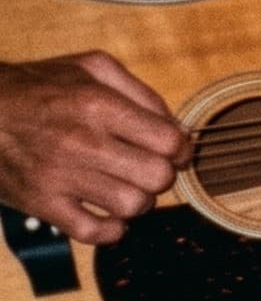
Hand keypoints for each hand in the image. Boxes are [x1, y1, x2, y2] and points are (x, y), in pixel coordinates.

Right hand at [0, 52, 187, 243]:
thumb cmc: (38, 87)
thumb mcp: (92, 67)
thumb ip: (141, 92)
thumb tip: (175, 126)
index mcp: (98, 105)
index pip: (169, 142)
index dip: (182, 149)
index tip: (175, 151)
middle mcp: (81, 142)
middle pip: (157, 177)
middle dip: (163, 175)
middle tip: (149, 168)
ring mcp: (59, 176)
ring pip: (131, 206)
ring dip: (140, 201)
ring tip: (128, 188)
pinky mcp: (40, 202)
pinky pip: (91, 232)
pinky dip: (111, 230)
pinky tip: (110, 216)